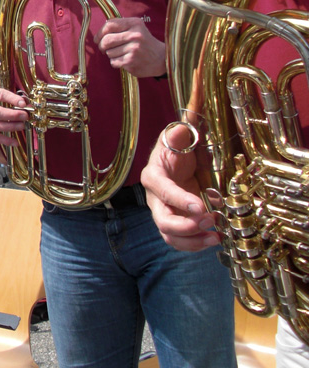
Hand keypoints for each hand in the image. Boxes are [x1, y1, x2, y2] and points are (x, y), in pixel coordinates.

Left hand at [98, 17, 165, 77]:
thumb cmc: (144, 42)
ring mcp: (133, 49)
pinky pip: (113, 62)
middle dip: (102, 45)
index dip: (100, 33)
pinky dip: (116, 62)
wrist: (161, 58)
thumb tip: (101, 30)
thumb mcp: (136, 28)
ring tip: (122, 53)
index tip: (98, 38)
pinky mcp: (131, 62)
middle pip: (106, 40)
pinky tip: (125, 60)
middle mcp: (135, 35)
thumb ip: (120, 25)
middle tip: (104, 48)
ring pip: (109, 52)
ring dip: (111, 54)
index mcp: (135, 24)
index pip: (109, 25)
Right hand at [140, 123, 218, 250]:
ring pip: (171, 237)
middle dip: (187, 227)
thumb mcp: (179, 136)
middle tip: (210, 221)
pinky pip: (181, 241)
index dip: (180, 200)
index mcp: (153, 176)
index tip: (201, 207)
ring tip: (216, 236)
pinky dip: (197, 244)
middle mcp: (155, 198)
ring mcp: (164, 213)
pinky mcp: (176, 222)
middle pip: (163, 221)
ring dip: (193, 241)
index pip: (163, 190)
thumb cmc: (178, 148)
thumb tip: (182, 127)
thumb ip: (180, 133)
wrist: (178, 160)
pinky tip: (215, 238)